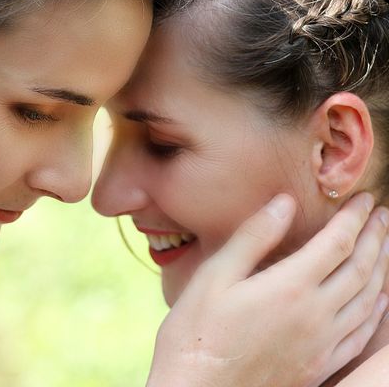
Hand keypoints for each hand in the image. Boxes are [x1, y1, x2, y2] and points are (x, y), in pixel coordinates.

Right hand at [147, 193, 388, 386]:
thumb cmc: (197, 332)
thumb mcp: (214, 276)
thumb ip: (253, 238)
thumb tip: (284, 203)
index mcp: (289, 288)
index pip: (337, 243)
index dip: (354, 218)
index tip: (363, 199)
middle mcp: (315, 315)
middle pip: (361, 269)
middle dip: (376, 237)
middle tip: (382, 215)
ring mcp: (321, 345)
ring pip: (368, 301)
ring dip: (382, 269)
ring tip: (386, 247)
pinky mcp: (319, 366)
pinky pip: (362, 335)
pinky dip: (377, 311)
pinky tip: (379, 300)